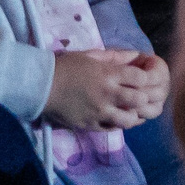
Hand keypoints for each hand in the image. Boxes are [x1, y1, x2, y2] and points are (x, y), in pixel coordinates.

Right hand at [42, 48, 166, 129]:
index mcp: (108, 74)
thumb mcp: (90, 56)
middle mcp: (107, 94)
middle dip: (143, 97)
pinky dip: (118, 124)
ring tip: (129, 110)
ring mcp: (99, 112)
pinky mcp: (89, 125)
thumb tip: (136, 55)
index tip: (139, 79)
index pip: (141, 78)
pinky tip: (116, 118)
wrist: (39, 85)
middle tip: (138, 95)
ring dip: (133, 115)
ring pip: (129, 120)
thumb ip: (115, 56)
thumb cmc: (64, 67)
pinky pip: (112, 129)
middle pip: (140, 99)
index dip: (145, 78)